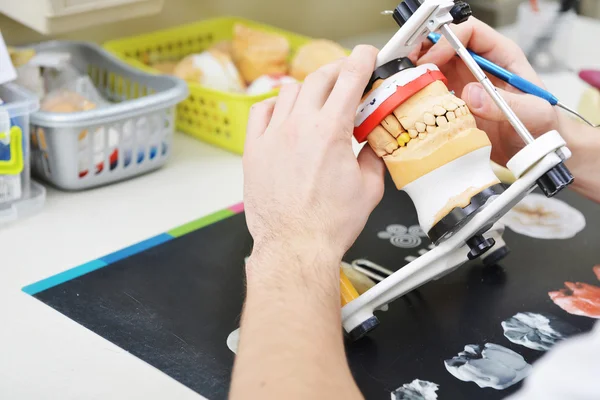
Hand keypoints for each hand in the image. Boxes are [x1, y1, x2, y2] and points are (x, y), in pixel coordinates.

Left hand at [243, 46, 384, 265]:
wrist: (294, 246)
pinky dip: (276, 105)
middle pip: (319, 78)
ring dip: (308, 88)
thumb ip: (373, 157)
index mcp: (331, 132)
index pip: (350, 79)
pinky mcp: (254, 150)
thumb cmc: (327, 224)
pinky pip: (261, 110)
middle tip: (347, 79)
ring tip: (317, 100)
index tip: (366, 54)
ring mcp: (273, 136)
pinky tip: (284, 114)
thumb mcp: (369, 189)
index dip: (362, 60)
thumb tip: (372, 145)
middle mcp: (299, 127)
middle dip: (338, 71)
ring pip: (290, 90)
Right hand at [415, 18, 599, 202]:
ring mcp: (465, 83)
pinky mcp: (455, 103)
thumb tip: (470, 93)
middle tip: (408, 67)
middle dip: (424, 51)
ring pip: (435, 67)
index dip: (448, 41)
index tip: (432, 60)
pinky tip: (412, 103)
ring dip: (419, 73)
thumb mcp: (532, 114)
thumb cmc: (541, 127)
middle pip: (446, 45)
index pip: (470, 33)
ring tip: (406, 84)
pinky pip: (433, 92)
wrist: (534, 152)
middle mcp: (479, 66)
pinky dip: (420, 95)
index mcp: (501, 56)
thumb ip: (505, 104)